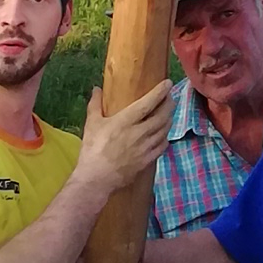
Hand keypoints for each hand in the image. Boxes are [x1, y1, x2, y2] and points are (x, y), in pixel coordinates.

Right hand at [76, 74, 175, 200]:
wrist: (96, 179)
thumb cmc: (92, 150)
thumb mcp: (91, 124)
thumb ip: (95, 104)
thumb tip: (96, 89)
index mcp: (126, 121)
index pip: (148, 103)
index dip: (160, 92)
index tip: (168, 83)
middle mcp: (140, 133)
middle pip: (162, 116)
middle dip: (169, 104)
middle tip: (171, 97)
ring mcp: (145, 148)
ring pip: (164, 130)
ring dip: (169, 119)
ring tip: (169, 113)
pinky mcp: (147, 161)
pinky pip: (162, 146)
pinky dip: (165, 137)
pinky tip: (164, 135)